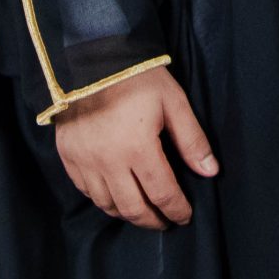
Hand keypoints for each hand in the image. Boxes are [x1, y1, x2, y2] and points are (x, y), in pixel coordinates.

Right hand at [53, 66, 217, 229]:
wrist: (90, 56)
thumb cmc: (137, 77)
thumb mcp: (173, 102)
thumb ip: (192, 140)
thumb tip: (210, 172)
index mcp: (138, 148)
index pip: (162, 194)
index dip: (177, 210)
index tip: (184, 216)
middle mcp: (108, 161)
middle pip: (133, 209)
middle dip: (153, 220)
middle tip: (165, 221)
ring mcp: (84, 160)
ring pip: (107, 204)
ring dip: (127, 212)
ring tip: (142, 210)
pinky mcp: (67, 155)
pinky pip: (85, 190)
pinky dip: (102, 198)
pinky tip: (114, 193)